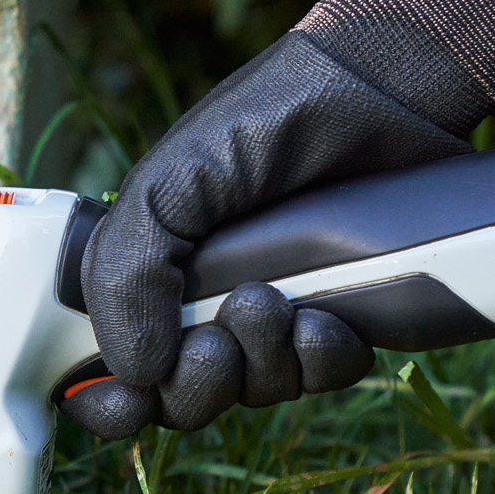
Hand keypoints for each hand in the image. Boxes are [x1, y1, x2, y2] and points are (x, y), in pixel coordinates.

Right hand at [63, 0, 494, 439]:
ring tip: (277, 301)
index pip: (113, 368)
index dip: (113, 401)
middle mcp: (206, 301)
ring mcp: (274, 313)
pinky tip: (327, 317)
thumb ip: (126, 274)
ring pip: (255, 392)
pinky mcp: (341, 315)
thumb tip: (133, 372)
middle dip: (197, 383)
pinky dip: (320, 360)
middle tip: (217, 340)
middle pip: (184, 397)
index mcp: (150, 271)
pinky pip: (322, 378)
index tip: (130, 400)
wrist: (381, 92)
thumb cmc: (263, 120)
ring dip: (262, 364)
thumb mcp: (167, 185)